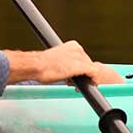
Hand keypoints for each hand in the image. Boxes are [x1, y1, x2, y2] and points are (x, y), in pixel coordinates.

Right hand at [7, 40, 123, 85]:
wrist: (37, 66)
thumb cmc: (41, 65)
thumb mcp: (57, 60)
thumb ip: (66, 62)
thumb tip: (69, 70)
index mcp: (72, 45)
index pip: (82, 58)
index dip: (79, 69)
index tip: (73, 76)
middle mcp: (78, 49)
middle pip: (87, 64)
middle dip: (82, 74)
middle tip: (72, 82)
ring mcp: (81, 57)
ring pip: (91, 70)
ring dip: (85, 79)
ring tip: (74, 85)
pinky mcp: (82, 66)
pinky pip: (95, 74)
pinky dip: (92, 81)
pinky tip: (84, 86)